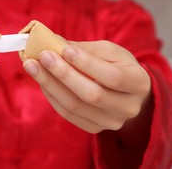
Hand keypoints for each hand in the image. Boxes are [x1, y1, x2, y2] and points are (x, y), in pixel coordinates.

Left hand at [23, 40, 150, 133]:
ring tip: (33, 66)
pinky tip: (42, 80)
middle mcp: (128, 107)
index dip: (86, 63)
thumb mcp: (110, 51)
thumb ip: (85, 48)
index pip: (112, 76)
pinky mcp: (95, 128)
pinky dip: (51, 95)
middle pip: (91, 95)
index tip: (63, 48)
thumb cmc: (118, 66)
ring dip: (50, 84)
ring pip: (75, 106)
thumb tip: (54, 42)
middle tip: (42, 56)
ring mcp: (111, 121)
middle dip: (63, 74)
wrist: (128, 93)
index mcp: (138, 83)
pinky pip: (68, 114)